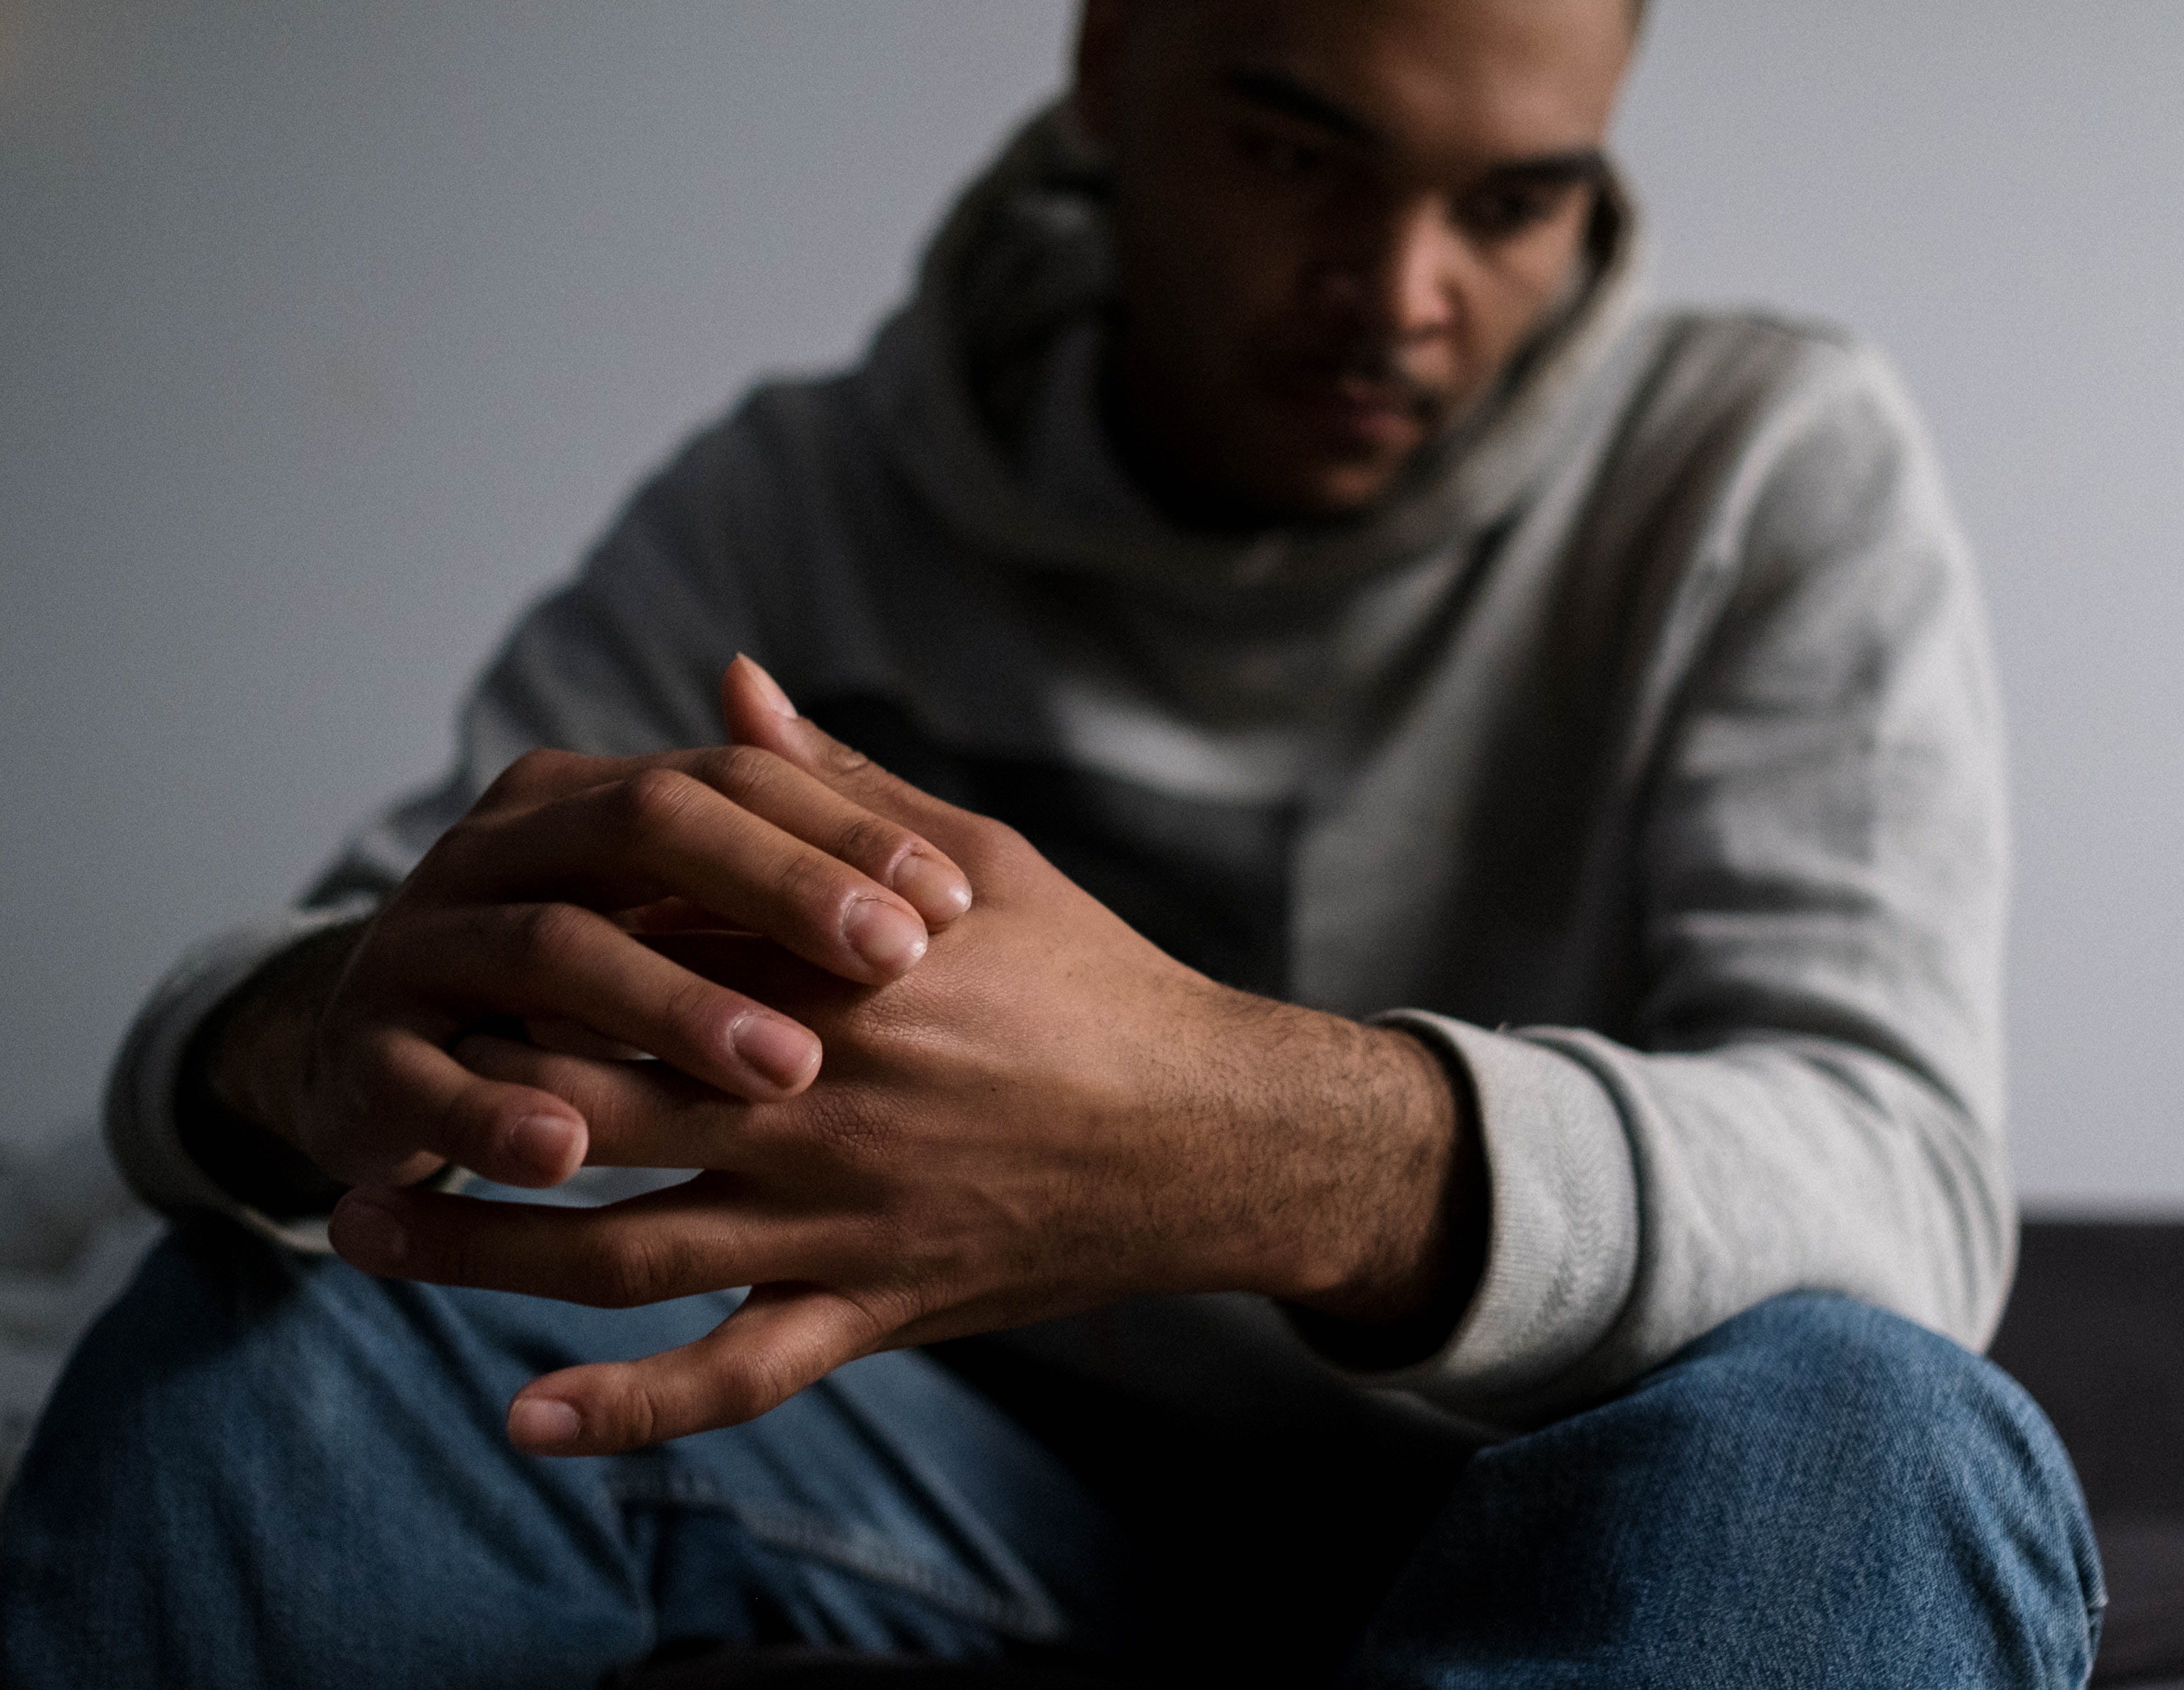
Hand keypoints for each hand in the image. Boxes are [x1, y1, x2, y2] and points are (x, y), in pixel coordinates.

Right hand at [217, 657, 974, 1190]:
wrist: (392, 1073)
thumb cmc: (589, 989)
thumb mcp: (678, 905)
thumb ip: (761, 824)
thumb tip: (812, 715)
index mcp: (585, 798)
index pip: (726, 779)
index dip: (838, 835)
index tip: (950, 907)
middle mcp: (500, 849)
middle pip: (643, 830)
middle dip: (774, 893)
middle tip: (893, 966)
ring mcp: (423, 948)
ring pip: (550, 951)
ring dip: (670, 1009)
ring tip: (787, 1074)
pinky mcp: (366, 1062)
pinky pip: (428, 1083)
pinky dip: (494, 1118)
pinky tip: (570, 1155)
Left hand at [328, 678, 1477, 1455]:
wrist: (1210, 1131)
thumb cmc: (1095, 983)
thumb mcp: (979, 859)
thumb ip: (838, 786)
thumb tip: (729, 686)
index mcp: (833, 982)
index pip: (636, 966)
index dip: (517, 967)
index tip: (439, 961)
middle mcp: (817, 1108)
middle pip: (592, 1110)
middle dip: (459, 1108)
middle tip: (359, 1103)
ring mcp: (840, 1223)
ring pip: (623, 1252)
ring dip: (482, 1253)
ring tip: (368, 1240)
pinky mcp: (874, 1311)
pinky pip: (735, 1376)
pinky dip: (628, 1408)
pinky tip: (524, 1419)